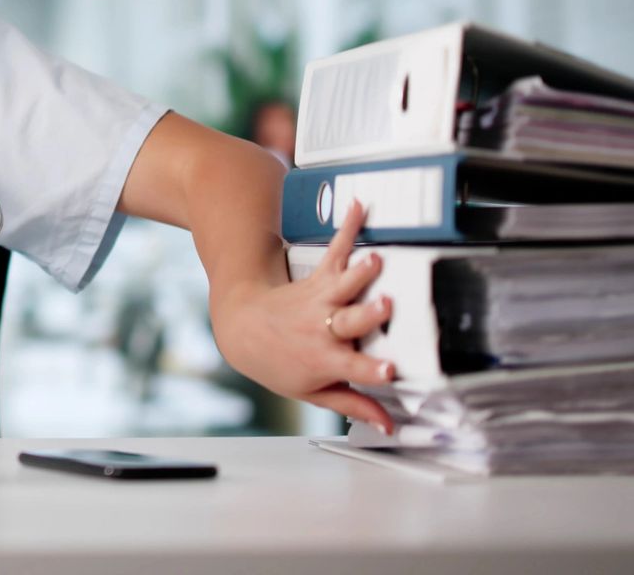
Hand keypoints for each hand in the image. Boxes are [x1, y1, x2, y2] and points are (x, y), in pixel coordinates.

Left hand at [210, 201, 397, 432]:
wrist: (242, 329)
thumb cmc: (279, 362)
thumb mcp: (312, 392)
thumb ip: (353, 403)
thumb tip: (389, 426)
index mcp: (326, 362)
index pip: (355, 371)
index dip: (373, 371)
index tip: (390, 370)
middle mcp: (324, 329)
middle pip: (350, 322)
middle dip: (368, 315)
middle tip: (385, 306)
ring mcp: (320, 301)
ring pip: (343, 285)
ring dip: (360, 272)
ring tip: (375, 259)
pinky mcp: (318, 278)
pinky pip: (336, 250)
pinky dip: (347, 227)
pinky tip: (356, 207)